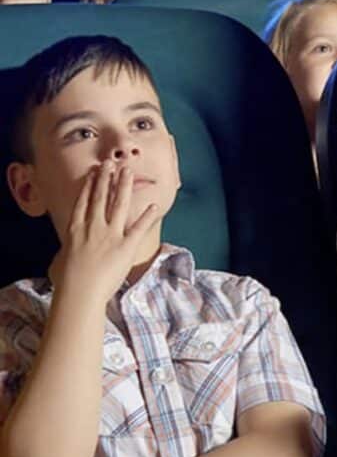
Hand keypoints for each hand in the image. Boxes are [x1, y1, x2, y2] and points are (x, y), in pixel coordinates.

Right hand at [48, 161, 159, 304]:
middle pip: (101, 197)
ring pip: (118, 205)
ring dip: (124, 186)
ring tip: (128, 172)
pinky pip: (139, 228)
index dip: (90, 185)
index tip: (94, 173)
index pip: (84, 202)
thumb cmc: (67, 281)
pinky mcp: (126, 246)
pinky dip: (147, 216)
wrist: (80, 293)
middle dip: (107, 178)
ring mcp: (110, 235)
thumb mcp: (61, 259)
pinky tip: (153, 206)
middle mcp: (93, 228)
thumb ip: (68, 250)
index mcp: (76, 229)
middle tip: (111, 163)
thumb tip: (67, 251)